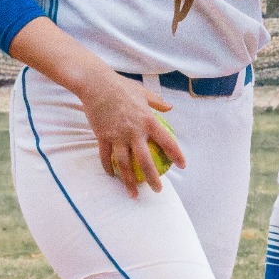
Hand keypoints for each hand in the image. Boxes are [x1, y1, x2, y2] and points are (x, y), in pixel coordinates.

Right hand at [75, 70, 185, 196]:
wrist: (96, 84)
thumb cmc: (122, 86)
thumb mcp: (144, 92)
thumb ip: (158, 103)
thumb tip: (170, 108)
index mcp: (148, 120)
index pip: (167, 141)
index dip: (176, 155)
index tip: (182, 166)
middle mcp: (134, 131)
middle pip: (145, 161)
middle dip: (152, 178)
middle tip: (158, 190)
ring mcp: (117, 136)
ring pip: (124, 164)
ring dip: (129, 181)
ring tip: (134, 194)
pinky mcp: (102, 136)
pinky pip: (106, 157)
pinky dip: (109, 168)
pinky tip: (113, 176)